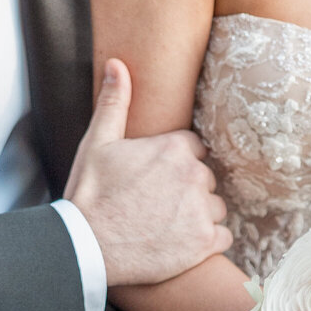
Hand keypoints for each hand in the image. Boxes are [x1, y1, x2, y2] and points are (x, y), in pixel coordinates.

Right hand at [64, 58, 230, 287]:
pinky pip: (224, 237)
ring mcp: (202, 210)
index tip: (158, 179)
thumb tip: (117, 64)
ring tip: (169, 227)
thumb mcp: (97, 143)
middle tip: (159, 206)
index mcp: (174, 147)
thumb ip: (115, 102)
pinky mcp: (205, 242)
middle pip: (205, 179)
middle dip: (188, 190)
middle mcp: (194, 175)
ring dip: (199, 216)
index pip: (194, 149)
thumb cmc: (90, 194)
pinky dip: (208, 242)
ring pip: (216, 208)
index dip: (177, 164)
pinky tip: (183, 244)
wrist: (86, 246)